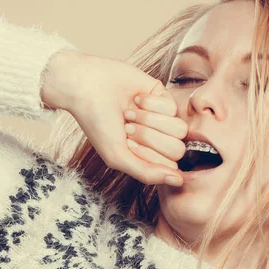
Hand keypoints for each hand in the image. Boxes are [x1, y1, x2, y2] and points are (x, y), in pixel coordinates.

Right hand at [43, 50, 186, 185]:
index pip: (169, 167)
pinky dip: (150, 105)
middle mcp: (157, 140)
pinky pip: (172, 108)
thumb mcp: (117, 156)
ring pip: (179, 130)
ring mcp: (162, 118)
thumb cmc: (98, 123)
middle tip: (127, 128)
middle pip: (177, 150)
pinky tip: (135, 99)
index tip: (126, 144)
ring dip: (150, 121)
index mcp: (146, 157)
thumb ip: (147, 173)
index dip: (149, 156)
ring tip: (129, 114)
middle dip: (149, 138)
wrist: (89, 86)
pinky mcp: (164, 97)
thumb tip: (179, 182)